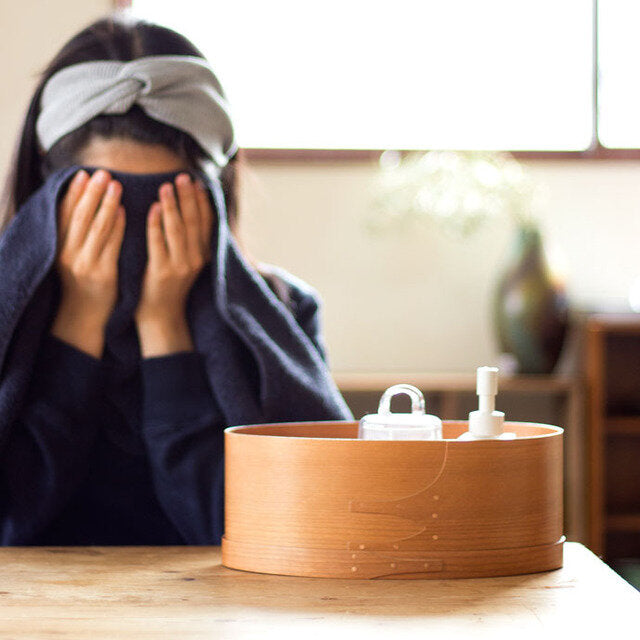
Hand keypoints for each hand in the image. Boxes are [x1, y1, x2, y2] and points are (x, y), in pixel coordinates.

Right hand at [51, 169, 124, 357]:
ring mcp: (85, 265)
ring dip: (106, 204)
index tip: (83, 173)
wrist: (84, 316)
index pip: (65, 214)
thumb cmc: (81, 282)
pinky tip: (124, 212)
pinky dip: (117, 227)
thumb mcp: (71, 256)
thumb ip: (75, 233)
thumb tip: (83, 202)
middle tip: (103, 173)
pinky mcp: (103, 275)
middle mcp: (68, 254)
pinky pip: (111, 246)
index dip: (73, 193)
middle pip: (80, 217)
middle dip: (91, 193)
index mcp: (58, 247)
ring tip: (116, 185)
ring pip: (96, 229)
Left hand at [135, 173, 212, 356]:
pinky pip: (159, 243)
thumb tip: (186, 211)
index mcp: (203, 254)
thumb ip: (187, 239)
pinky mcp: (162, 272)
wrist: (160, 316)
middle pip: (193, 222)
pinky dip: (156, 225)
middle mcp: (195, 259)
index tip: (197, 182)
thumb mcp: (185, 261)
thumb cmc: (168, 285)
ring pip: (178, 230)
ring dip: (173, 206)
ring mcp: (180, 266)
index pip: (206, 222)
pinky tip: (153, 208)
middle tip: (182, 177)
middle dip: (188, 198)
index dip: (202, 201)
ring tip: (166, 186)